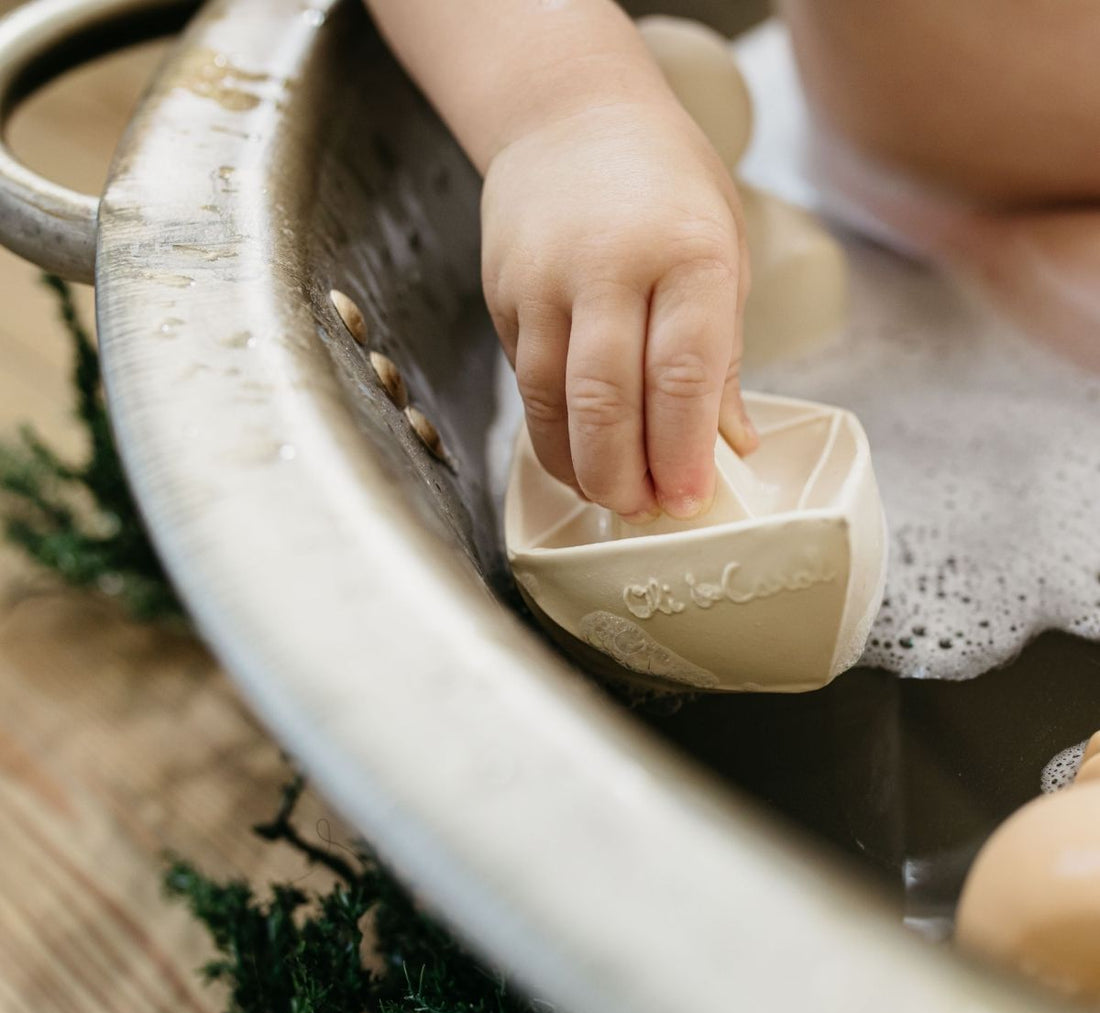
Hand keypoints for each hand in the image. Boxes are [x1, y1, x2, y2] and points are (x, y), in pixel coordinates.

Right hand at [482, 98, 755, 522]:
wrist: (568, 115)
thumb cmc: (663, 183)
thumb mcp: (722, 249)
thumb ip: (724, 355)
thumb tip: (730, 444)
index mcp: (686, 252)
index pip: (682, 374)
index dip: (683, 452)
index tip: (689, 500)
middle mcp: (608, 265)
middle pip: (606, 399)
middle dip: (625, 474)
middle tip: (645, 510)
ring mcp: (544, 280)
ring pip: (552, 402)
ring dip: (582, 465)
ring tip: (612, 496)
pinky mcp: (503, 296)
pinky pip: (524, 384)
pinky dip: (550, 435)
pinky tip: (577, 457)